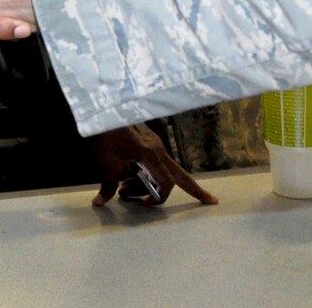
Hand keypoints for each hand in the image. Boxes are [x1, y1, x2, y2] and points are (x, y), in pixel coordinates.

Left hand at [87, 124, 217, 208]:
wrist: (101, 107)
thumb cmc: (105, 133)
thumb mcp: (106, 162)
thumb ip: (107, 185)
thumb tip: (99, 203)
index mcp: (150, 154)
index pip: (167, 182)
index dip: (159, 197)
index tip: (146, 204)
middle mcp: (157, 149)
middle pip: (181, 174)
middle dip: (196, 189)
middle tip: (212, 200)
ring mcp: (153, 144)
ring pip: (160, 172)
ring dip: (145, 185)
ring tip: (122, 191)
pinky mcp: (146, 141)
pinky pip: (152, 164)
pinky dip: (143, 175)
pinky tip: (124, 180)